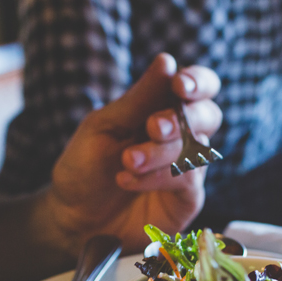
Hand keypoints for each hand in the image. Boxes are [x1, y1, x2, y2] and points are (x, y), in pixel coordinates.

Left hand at [47, 53, 221, 253]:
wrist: (73, 219)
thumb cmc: (85, 169)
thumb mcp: (103, 127)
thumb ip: (138, 100)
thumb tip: (167, 61)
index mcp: (161, 108)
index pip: (197, 87)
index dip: (198, 82)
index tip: (180, 85)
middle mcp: (180, 136)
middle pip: (208, 115)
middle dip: (181, 119)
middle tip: (152, 127)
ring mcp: (186, 168)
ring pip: (197, 149)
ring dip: (160, 152)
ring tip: (126, 161)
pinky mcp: (186, 198)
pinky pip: (188, 180)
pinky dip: (158, 177)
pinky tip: (127, 180)